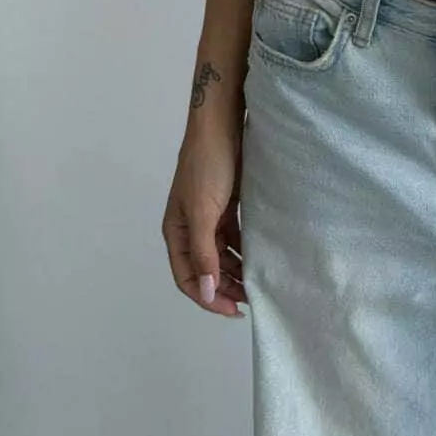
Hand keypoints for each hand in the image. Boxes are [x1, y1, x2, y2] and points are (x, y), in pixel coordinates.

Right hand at [162, 125, 246, 317]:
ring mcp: (209, 217)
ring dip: (235, 272)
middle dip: (223, 288)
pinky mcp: (227, 207)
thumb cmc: (208, 166)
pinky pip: (234, 238)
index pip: (188, 278)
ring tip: (257, 284)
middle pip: (205, 270)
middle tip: (250, 300)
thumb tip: (204, 291)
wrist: (221, 125)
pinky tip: (259, 258)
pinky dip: (244, 251)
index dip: (207, 297)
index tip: (233, 310)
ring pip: (221, 256)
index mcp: (177, 232)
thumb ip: (204, 252)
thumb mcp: (204, 212)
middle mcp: (191, 228)